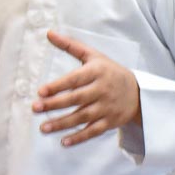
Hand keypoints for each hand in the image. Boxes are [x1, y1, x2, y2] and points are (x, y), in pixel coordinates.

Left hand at [34, 31, 140, 145]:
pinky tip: (63, 142)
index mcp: (97, 72)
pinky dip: (79, 137)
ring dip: (62, 123)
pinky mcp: (110, 122)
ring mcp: (107, 107)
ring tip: (43, 127)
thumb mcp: (93, 56)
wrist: (139, 92)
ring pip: (83, 117)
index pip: (75, 79)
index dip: (58, 86)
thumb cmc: (109, 71)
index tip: (40, 91)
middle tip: (35, 108)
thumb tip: (48, 32)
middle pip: (76, 99)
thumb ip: (70, 45)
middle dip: (55, 105)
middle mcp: (102, 89)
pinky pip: (94, 131)